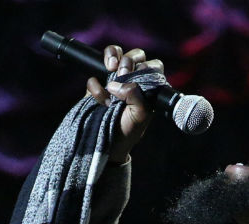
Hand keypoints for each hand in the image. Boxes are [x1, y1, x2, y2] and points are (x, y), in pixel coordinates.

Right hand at [86, 45, 163, 163]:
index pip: (153, 65)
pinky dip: (96, 84)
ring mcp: (115, 79)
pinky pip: (95, 71)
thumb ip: (136, 96)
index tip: (137, 75)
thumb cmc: (129, 130)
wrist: (109, 144)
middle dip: (128, 61)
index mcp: (149, 86)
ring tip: (110, 69)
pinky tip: (100, 99)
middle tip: (122, 75)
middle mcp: (133, 79)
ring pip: (115, 53)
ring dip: (112, 57)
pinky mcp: (98, 83)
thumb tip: (116, 83)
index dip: (146, 66)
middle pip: (135, 54)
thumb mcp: (140, 115)